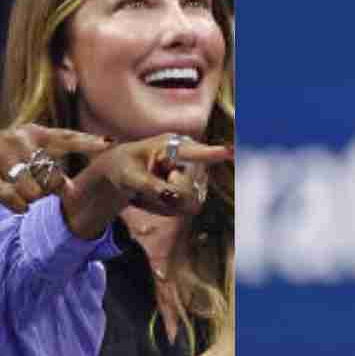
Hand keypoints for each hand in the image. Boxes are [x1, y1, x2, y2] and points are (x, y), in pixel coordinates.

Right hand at [0, 123, 111, 211]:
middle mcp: (18, 139)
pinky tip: (17, 207)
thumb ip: (45, 166)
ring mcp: (0, 154)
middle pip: (51, 171)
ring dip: (31, 199)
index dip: (87, 142)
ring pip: (32, 189)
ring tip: (22, 197)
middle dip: (53, 189)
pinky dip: (17, 206)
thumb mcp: (20, 155)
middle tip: (47, 193)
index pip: (65, 137)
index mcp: (31, 133)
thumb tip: (70, 188)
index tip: (109, 144)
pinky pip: (10, 197)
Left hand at [60, 134, 232, 238]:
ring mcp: (194, 176)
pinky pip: (184, 210)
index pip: (194, 152)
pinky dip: (165, 209)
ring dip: (164, 204)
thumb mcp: (130, 176)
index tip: (231, 152)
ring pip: (188, 203)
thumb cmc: (124, 167)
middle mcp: (189, 159)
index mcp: (172, 145)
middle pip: (188, 190)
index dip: (213, 153)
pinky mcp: (194, 191)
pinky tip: (154, 198)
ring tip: (147, 192)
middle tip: (145, 188)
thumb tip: (170, 196)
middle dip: (167, 196)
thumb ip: (150, 185)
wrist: (123, 173)